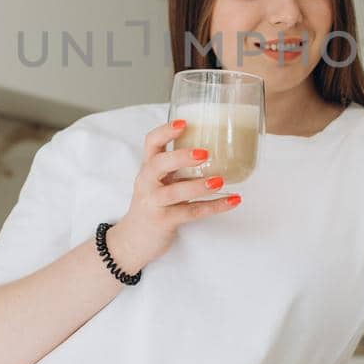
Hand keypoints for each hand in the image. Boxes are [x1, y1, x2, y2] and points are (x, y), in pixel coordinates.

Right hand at [106, 119, 241, 272]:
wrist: (132, 241)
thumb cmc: (151, 205)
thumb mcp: (157, 182)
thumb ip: (175, 168)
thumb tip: (213, 150)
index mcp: (148, 168)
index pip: (151, 143)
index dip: (165, 131)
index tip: (185, 122)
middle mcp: (147, 182)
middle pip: (158, 164)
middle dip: (181, 157)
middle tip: (205, 153)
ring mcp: (153, 202)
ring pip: (175, 192)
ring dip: (198, 186)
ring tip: (220, 181)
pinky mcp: (163, 221)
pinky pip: (190, 213)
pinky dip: (214, 207)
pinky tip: (232, 201)